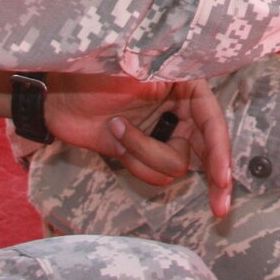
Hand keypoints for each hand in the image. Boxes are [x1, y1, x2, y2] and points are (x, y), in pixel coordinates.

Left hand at [43, 74, 234, 217]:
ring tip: (117, 129)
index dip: (220, 151)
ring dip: (144, 155)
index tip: (223, 179)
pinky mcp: (141, 153)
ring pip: (173, 166)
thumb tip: (199, 71)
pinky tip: (114, 138)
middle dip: (214, 179)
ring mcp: (161, 135)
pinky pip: (151, 173)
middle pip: (206, 151)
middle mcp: (179, 111)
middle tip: (220, 209)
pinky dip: (133, 161)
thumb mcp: (138, 71)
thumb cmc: (96, 74)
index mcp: (185, 86)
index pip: (212, 121)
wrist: (56, 97)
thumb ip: (172, 78)